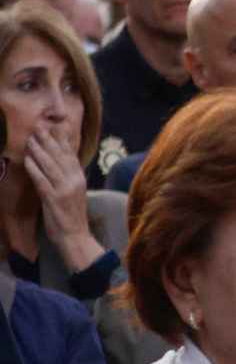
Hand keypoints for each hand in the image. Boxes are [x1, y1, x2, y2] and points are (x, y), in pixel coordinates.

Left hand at [24, 127, 103, 270]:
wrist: (76, 237)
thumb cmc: (71, 215)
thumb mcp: (73, 192)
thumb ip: (66, 175)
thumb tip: (56, 160)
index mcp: (79, 179)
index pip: (70, 155)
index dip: (61, 139)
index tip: (53, 126)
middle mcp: (74, 181)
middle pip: (60, 156)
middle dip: (48, 140)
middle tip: (38, 126)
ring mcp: (65, 189)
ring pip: (50, 165)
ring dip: (39, 151)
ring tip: (30, 139)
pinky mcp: (54, 199)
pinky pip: (42, 180)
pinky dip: (34, 169)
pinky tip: (27, 160)